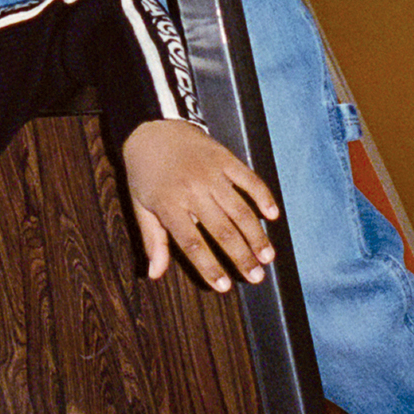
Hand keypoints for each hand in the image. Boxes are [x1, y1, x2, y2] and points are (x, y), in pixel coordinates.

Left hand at [123, 119, 279, 293]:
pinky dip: (262, 196)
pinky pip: (248, 179)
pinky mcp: (225, 158)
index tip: (224, 286)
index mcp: (168, 203)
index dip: (209, 266)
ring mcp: (210, 173)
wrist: (151, 127)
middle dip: (241, 256)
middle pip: (221, 230)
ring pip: (239, 209)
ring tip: (267, 256)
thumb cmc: (144, 171)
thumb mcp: (140, 205)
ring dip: (256, 235)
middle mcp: (191, 190)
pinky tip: (273, 214)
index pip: (192, 243)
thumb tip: (155, 274)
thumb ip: (152, 240)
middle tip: (256, 277)